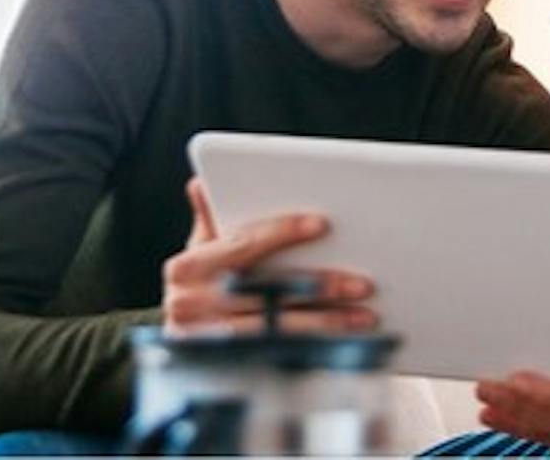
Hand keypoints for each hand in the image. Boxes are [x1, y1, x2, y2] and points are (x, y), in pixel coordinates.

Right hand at [161, 178, 376, 335]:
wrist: (183, 341)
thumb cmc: (204, 284)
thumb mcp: (202, 250)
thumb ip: (211, 218)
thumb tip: (201, 182)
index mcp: (187, 268)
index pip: (243, 243)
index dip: (283, 232)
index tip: (322, 224)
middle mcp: (190, 304)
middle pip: (268, 290)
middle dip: (321, 286)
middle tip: (363, 283)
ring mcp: (207, 340)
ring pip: (277, 328)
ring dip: (327, 322)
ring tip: (365, 316)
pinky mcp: (226, 366)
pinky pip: (279, 355)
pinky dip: (315, 348)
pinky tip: (345, 342)